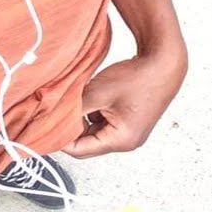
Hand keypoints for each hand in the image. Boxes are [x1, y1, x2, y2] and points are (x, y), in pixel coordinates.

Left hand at [61, 45, 186, 157]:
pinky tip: (94, 94)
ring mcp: (129, 132)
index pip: (80, 150)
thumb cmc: (138, 77)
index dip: (61, 138)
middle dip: (73, 126)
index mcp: (121, 140)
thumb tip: (53, 116)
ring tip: (81, 96)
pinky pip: (104, 121)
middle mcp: (126, 141)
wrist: (165, 62)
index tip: (46, 125)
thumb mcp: (98, 92)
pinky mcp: (129, 120)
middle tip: (60, 108)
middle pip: (87, 143)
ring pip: (94, 130)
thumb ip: (75, 108)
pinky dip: (94, 110)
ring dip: (83, 116)